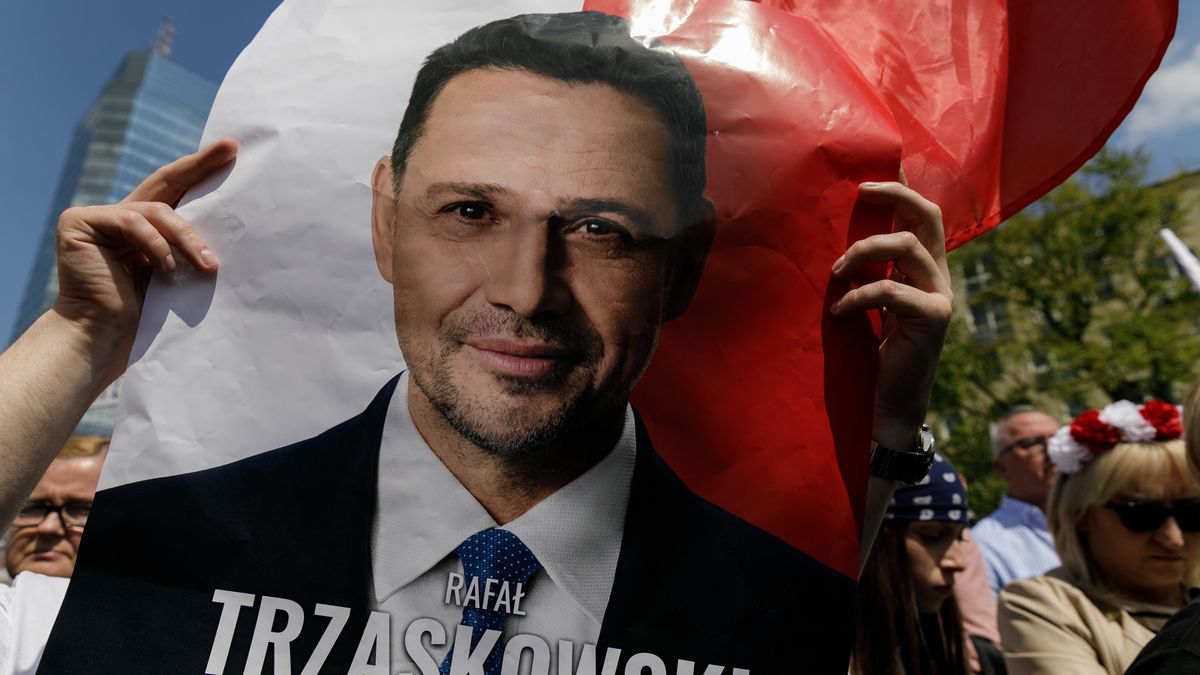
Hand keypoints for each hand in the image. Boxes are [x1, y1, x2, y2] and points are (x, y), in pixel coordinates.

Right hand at [51, 139, 236, 379]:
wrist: (104, 337)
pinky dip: (156, 245)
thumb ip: (188, 245)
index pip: (176, 189)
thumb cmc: (146, 314)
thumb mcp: (177, 272)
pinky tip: (167, 270)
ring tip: (207, 265)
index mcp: (144, 226)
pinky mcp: (79, 222)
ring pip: (156, 211)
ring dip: (187, 237)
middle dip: (200, 166)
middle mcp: (121, 215)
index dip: (202, 168)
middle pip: (166, 182)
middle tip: (229, 151)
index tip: (231, 149)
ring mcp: (97, 217)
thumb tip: (236, 222)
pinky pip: (132, 223)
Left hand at [829, 180, 952, 450]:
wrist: (886, 405)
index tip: (869, 174)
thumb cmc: (868, 355)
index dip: (902, 187)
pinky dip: (859, 296)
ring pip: (908, 245)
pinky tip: (839, 312)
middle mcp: (937, 275)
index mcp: (922, 268)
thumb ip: (864, 273)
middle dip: (895, 194)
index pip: (921, 214)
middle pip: (928, 215)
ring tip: (835, 270)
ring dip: (864, 251)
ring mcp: (940, 296)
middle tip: (860, 191)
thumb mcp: (866, 305)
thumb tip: (827, 241)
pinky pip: (891, 291)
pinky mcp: (933, 319)